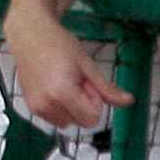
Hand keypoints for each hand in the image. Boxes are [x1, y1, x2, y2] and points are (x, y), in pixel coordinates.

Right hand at [4, 2, 133, 130]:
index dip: (95, 102)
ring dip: (72, 108)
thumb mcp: (87, 65)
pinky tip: (54, 88)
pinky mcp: (32, 108)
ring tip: (64, 83)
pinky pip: (55, 119)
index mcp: (62, 93)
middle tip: (76, 81)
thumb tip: (129, 101)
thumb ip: (107, 88)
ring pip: (68, 123)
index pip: (92, 119)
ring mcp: (37, 108)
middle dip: (84, 105)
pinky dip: (60, 108)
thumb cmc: (58, 44)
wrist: (30, 36)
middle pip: (81, 123)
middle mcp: (47, 104)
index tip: (87, 84)